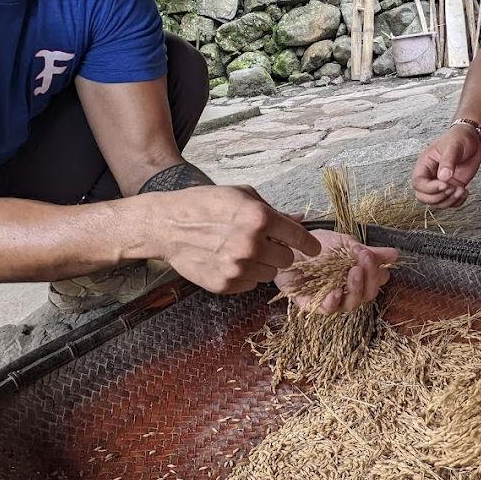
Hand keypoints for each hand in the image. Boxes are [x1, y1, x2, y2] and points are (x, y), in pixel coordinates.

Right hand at [156, 185, 321, 293]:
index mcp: (259, 218)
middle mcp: (251, 245)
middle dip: (279, 251)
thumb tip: (299, 218)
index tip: (313, 248)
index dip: (309, 244)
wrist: (167, 225)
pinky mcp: (225, 284)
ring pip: (270, 275)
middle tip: (263, 243)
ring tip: (242, 250)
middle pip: (287, 260)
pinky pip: (250, 284)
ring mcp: (238, 267)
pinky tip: (228, 260)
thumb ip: (273, 209)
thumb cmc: (204, 204)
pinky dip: (245, 275)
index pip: (300, 238)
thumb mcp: (241, 195)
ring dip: (263, 264)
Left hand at [274, 229, 398, 313]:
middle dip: (370, 279)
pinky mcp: (310, 304)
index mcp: (357, 276)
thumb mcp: (345, 243)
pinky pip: (325, 310)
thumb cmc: (316, 245)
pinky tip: (335, 292)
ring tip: (353, 273)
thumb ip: (368, 251)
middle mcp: (346, 290)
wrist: (287, 244)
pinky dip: (333, 303)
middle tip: (364, 261)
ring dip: (355, 289)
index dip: (379, 273)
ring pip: (350, 305)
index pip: (377, 281)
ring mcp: (329, 299)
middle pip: (367, 295)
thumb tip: (396, 254)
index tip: (373, 257)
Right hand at [412, 125, 480, 207]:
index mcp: (424, 165)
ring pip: (436, 203)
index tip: (445, 184)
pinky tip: (465, 191)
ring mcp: (441, 184)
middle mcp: (430, 176)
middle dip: (438, 198)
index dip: (430, 188)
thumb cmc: (459, 138)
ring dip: (449, 201)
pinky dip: (457, 202)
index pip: (418, 183)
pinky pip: (449, 203)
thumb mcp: (453, 146)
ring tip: (461, 190)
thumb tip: (443, 177)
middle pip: (423, 197)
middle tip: (452, 188)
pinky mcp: (452, 188)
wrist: (473, 140)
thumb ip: (447, 161)